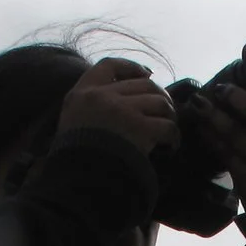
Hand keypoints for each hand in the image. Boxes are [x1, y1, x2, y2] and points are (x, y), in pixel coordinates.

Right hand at [57, 57, 179, 156]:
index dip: (131, 67)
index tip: (146, 74)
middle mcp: (103, 96)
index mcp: (83, 93)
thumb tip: (123, 98)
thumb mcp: (72, 122)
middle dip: (159, 95)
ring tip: (168, 129)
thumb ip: (90, 106)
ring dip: (169, 114)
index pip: (109, 65)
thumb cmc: (75, 157)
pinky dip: (173, 136)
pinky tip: (171, 145)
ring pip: (160, 101)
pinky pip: (167, 126)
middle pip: (143, 84)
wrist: (79, 180)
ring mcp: (122, 110)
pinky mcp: (140, 129)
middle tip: (165, 111)